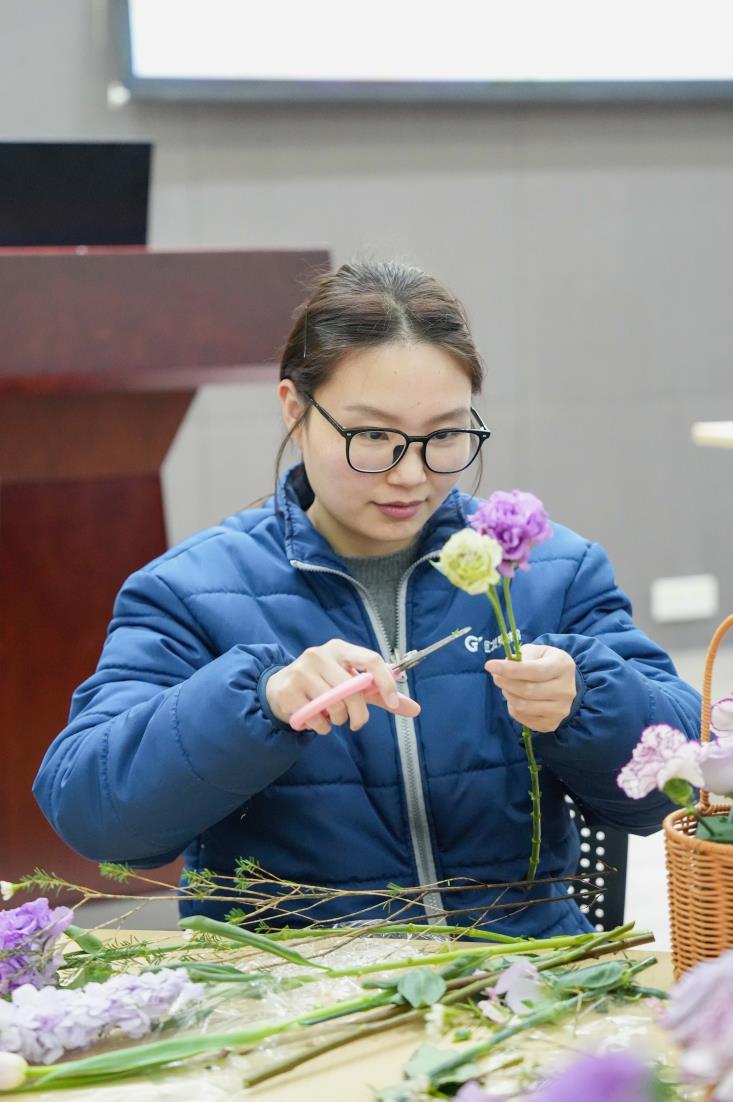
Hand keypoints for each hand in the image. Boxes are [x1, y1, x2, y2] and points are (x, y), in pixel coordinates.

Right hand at [266, 639, 420, 734]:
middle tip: (357, 723)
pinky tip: (316, 719)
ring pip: (334, 706)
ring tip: (331, 716)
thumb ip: (381, 695)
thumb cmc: (324, 684)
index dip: (385, 682)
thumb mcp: (352, 684)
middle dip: (359, 714)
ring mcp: (301, 671)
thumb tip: (415, 709)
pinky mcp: (288, 691)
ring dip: (338, 720)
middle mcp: (320, 654)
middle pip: (352, 690)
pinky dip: (322, 727)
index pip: (370, 659)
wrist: (280, 688)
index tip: (393, 702)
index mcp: (340, 648)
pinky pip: (316, 718)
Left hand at [485, 643, 576, 732]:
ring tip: (506, 686)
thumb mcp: (535, 651)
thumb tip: (501, 669)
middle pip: (528, 690)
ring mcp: (561, 710)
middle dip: (506, 682)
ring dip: (508, 695)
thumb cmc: (544, 662)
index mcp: (563, 666)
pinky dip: (513, 707)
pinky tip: (515, 697)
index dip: (510, 669)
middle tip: (496, 676)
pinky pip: (523, 718)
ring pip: (524, 706)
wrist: (561, 682)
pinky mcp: (552, 724)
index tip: (490, 665)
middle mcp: (566, 690)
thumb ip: (520, 657)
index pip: (535, 671)